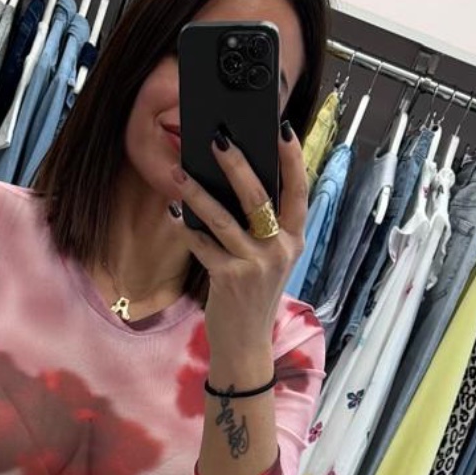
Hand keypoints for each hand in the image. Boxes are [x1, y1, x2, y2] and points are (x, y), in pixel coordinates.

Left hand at [172, 120, 307, 376]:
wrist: (245, 345)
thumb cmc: (253, 296)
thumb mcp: (270, 261)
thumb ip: (264, 228)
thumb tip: (236, 183)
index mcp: (294, 239)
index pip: (299, 191)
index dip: (292, 159)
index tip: (282, 129)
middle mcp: (280, 249)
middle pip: (258, 196)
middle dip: (236, 164)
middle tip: (217, 139)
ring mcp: (255, 265)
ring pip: (223, 218)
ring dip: (198, 193)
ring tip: (180, 173)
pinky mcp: (229, 279)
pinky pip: (203, 245)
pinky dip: (187, 229)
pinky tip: (175, 215)